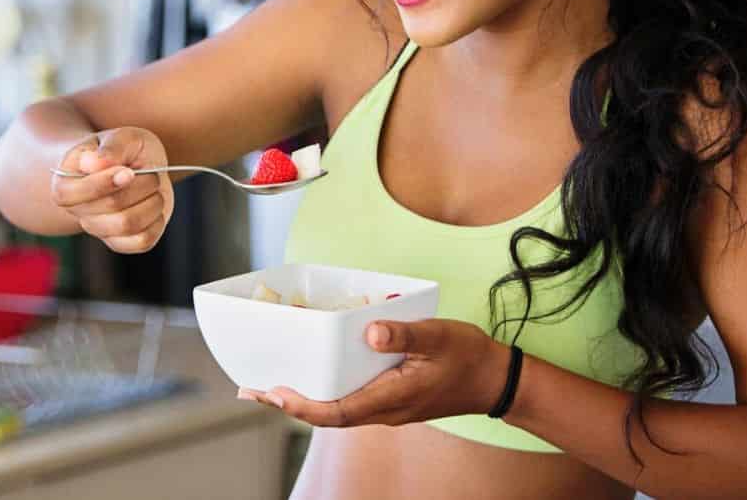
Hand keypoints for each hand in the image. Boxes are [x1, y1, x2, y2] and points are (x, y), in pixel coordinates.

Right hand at [49, 127, 173, 253]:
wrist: (132, 166)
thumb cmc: (121, 150)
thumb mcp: (121, 137)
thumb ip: (111, 147)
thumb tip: (96, 164)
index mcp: (65, 185)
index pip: (81, 192)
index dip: (108, 182)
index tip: (129, 171)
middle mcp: (78, 211)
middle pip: (112, 206)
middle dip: (141, 185)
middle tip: (150, 173)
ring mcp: (99, 230)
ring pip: (128, 225)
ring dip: (151, 202)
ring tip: (154, 188)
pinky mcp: (121, 242)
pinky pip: (142, 242)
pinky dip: (156, 221)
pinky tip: (154, 205)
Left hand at [238, 318, 510, 426]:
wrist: (494, 380)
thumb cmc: (466, 356)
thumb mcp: (438, 337)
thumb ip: (405, 334)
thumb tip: (371, 331)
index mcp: (391, 398)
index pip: (336, 412)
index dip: (301, 406)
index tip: (274, 393)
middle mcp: (383, 410)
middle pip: (326, 415)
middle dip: (288, 404)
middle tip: (252, 390)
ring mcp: (386, 408)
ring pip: (336, 410)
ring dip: (302, 400)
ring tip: (269, 386)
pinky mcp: (390, 400)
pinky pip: (349, 402)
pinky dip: (324, 393)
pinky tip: (313, 377)